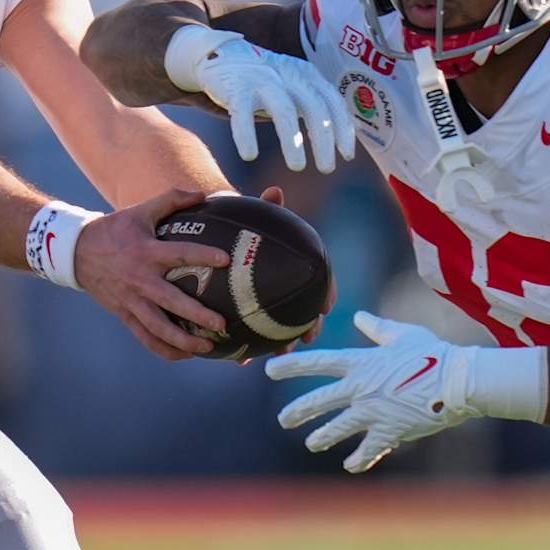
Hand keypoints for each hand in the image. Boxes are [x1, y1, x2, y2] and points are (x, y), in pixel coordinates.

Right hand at [74, 187, 229, 360]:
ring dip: (183, 340)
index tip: (225, 260)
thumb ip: (172, 200)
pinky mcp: (125, 315)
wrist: (77, 252)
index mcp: (146, 252)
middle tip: (221, 324)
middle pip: (171, 301)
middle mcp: (140, 279)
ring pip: (158, 328)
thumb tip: (203, 195)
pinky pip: (146, 337)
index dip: (202, 255)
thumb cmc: (115, 230)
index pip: (178, 253)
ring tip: (208, 346)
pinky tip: (186, 355)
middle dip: (196, 315)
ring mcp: (131, 301)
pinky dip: (165, 349)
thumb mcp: (140, 210)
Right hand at [169, 29, 354, 173]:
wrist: (223, 53)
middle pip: (314, 107)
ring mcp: (262, 79)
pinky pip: (243, 114)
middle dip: (323, 140)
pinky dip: (246, 135)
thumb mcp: (294, 83)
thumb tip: (338, 137)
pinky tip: (249, 155)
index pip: (333, 101)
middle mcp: (288, 75)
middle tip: (327, 168)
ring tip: (298, 166)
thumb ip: (314, 102)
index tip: (346, 155)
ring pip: (284, 111)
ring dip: (293, 142)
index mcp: (307, 75)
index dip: (343, 129)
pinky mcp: (235, 86)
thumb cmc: (265, 78)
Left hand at [233, 187, 330, 364]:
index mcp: (297, 264)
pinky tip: (239, 358)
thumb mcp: (253, 214)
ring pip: (281, 327)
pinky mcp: (247, 314)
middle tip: (306, 337)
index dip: (327, 292)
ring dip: (281, 343)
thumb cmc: (242, 222)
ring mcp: (268, 301)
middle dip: (308, 326)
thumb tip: (275, 191)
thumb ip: (264, 207)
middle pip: (305, 309)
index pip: (321, 278)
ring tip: (278, 354)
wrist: (222, 234)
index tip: (326, 305)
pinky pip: (252, 333)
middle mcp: (287, 285)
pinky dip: (248, 346)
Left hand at [265, 311, 472, 471]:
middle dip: (298, 411)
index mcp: (361, 362)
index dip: (292, 366)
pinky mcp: (390, 431)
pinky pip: (369, 449)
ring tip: (311, 443)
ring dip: (323, 437)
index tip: (269, 370)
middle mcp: (361, 388)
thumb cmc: (432, 353)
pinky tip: (350, 465)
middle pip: (320, 400)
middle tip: (282, 420)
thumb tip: (359, 316)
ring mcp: (373, 412)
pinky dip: (359, 458)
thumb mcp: (402, 334)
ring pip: (338, 428)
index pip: (318, 363)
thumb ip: (376, 328)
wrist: (458, 381)